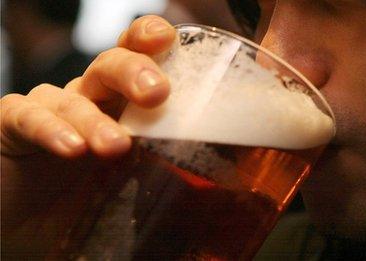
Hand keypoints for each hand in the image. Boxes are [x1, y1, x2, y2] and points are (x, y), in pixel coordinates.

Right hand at [1, 15, 175, 257]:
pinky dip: (49, 129)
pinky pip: (27, 116)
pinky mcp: (10, 126)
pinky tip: (71, 149)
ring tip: (115, 146)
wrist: (25, 227)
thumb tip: (215, 178)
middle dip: (133, 71)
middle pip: (109, 67)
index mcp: (120, 108)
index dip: (149, 43)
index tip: (167, 39)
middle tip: (156, 93)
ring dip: (95, 119)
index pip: (137, 62)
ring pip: (72, 96)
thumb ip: (164, 173)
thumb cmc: (84, 203)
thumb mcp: (132, 187)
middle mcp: (88, 101)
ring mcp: (49, 110)